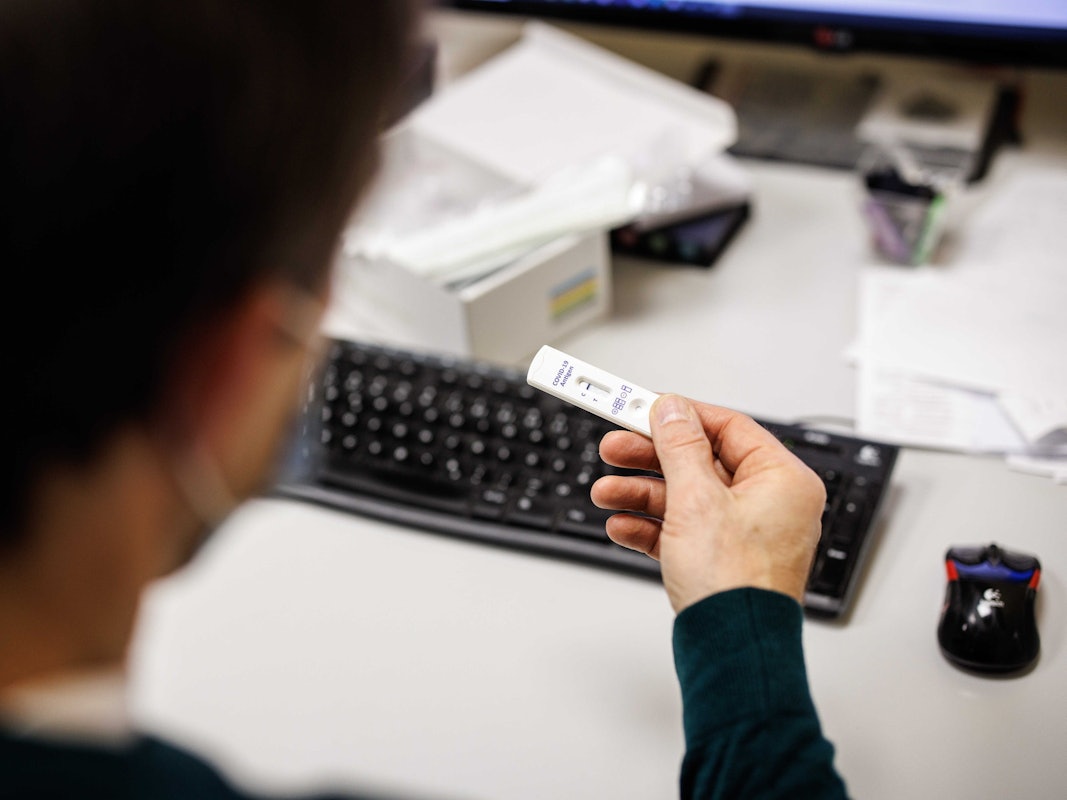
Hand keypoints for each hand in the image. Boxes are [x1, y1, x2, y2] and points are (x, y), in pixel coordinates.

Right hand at [590, 394, 825, 612]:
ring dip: (640, 494)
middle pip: (699, 462)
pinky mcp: (722, 560)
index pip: (727, 428)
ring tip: (605, 492)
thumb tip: (671, 409)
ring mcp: (745, 534)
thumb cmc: (736, 584)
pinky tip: (621, 525)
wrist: (732, 651)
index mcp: (782, 480)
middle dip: (649, 458)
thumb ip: (680, 447)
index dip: (679, 417)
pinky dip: (650, 526)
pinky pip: (682, 530)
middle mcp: (770, 503)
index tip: (641, 409)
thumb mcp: (697, 499)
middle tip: (613, 448)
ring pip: (685, 497)